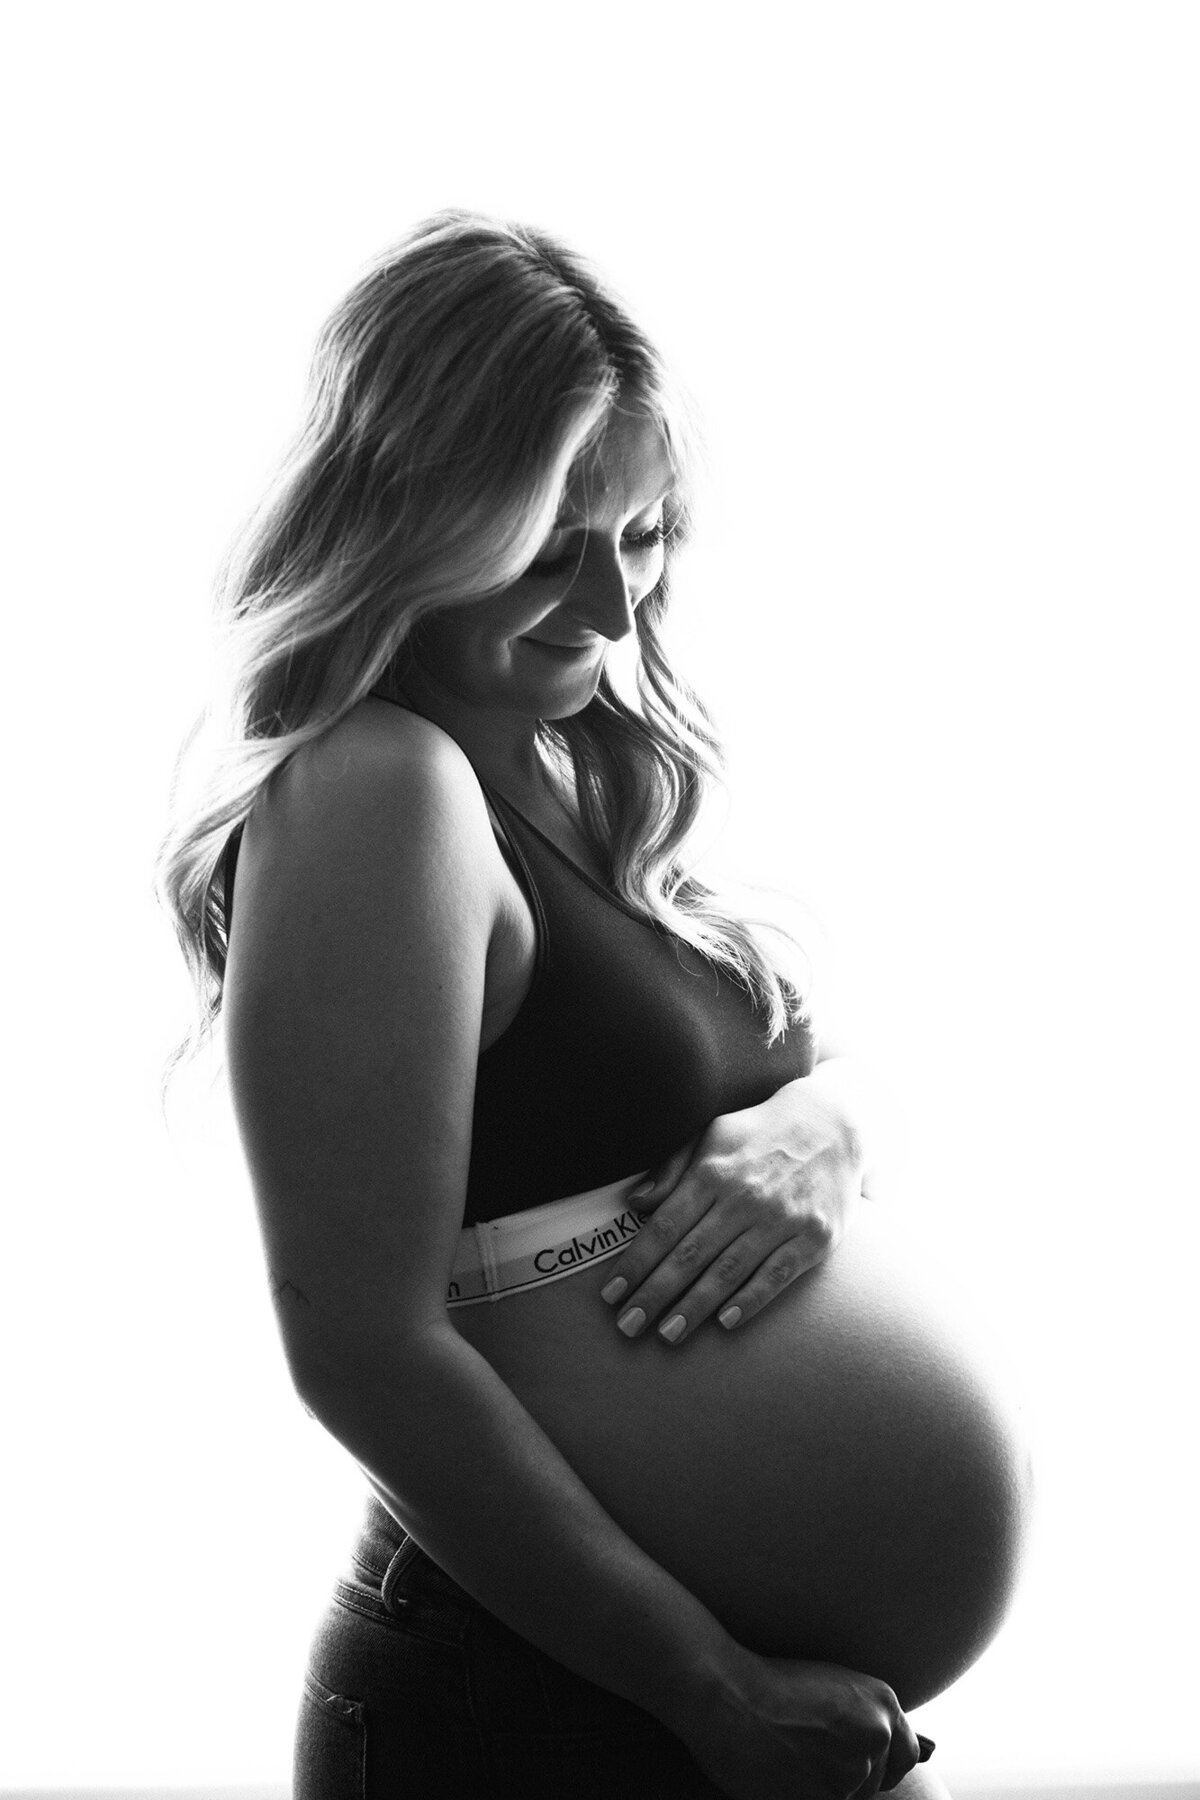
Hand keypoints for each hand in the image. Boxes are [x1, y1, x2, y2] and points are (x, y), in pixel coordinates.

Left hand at [598, 1076, 862, 1344]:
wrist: (836, 1124)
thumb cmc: (760, 1134)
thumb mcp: (711, 1133)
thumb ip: (672, 1166)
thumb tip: (635, 1202)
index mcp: (713, 1170)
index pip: (665, 1226)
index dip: (636, 1263)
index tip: (611, 1294)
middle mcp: (745, 1196)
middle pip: (691, 1254)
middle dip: (655, 1294)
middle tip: (627, 1327)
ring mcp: (782, 1218)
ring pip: (729, 1270)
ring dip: (695, 1306)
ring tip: (667, 1334)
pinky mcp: (816, 1236)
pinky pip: (778, 1275)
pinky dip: (751, 1300)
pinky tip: (725, 1322)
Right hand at [671, 1653, 930, 1799]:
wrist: (724, 1693)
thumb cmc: (765, 1686)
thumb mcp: (830, 1689)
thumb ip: (864, 1720)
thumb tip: (917, 1754)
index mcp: (882, 1702)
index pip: (906, 1755)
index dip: (878, 1765)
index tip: (852, 1763)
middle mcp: (878, 1734)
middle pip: (873, 1784)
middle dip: (844, 1779)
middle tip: (802, 1756)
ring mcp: (856, 1768)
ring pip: (848, 1798)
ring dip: (820, 1789)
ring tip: (786, 1760)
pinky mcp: (830, 1797)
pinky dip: (803, 1795)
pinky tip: (780, 1776)